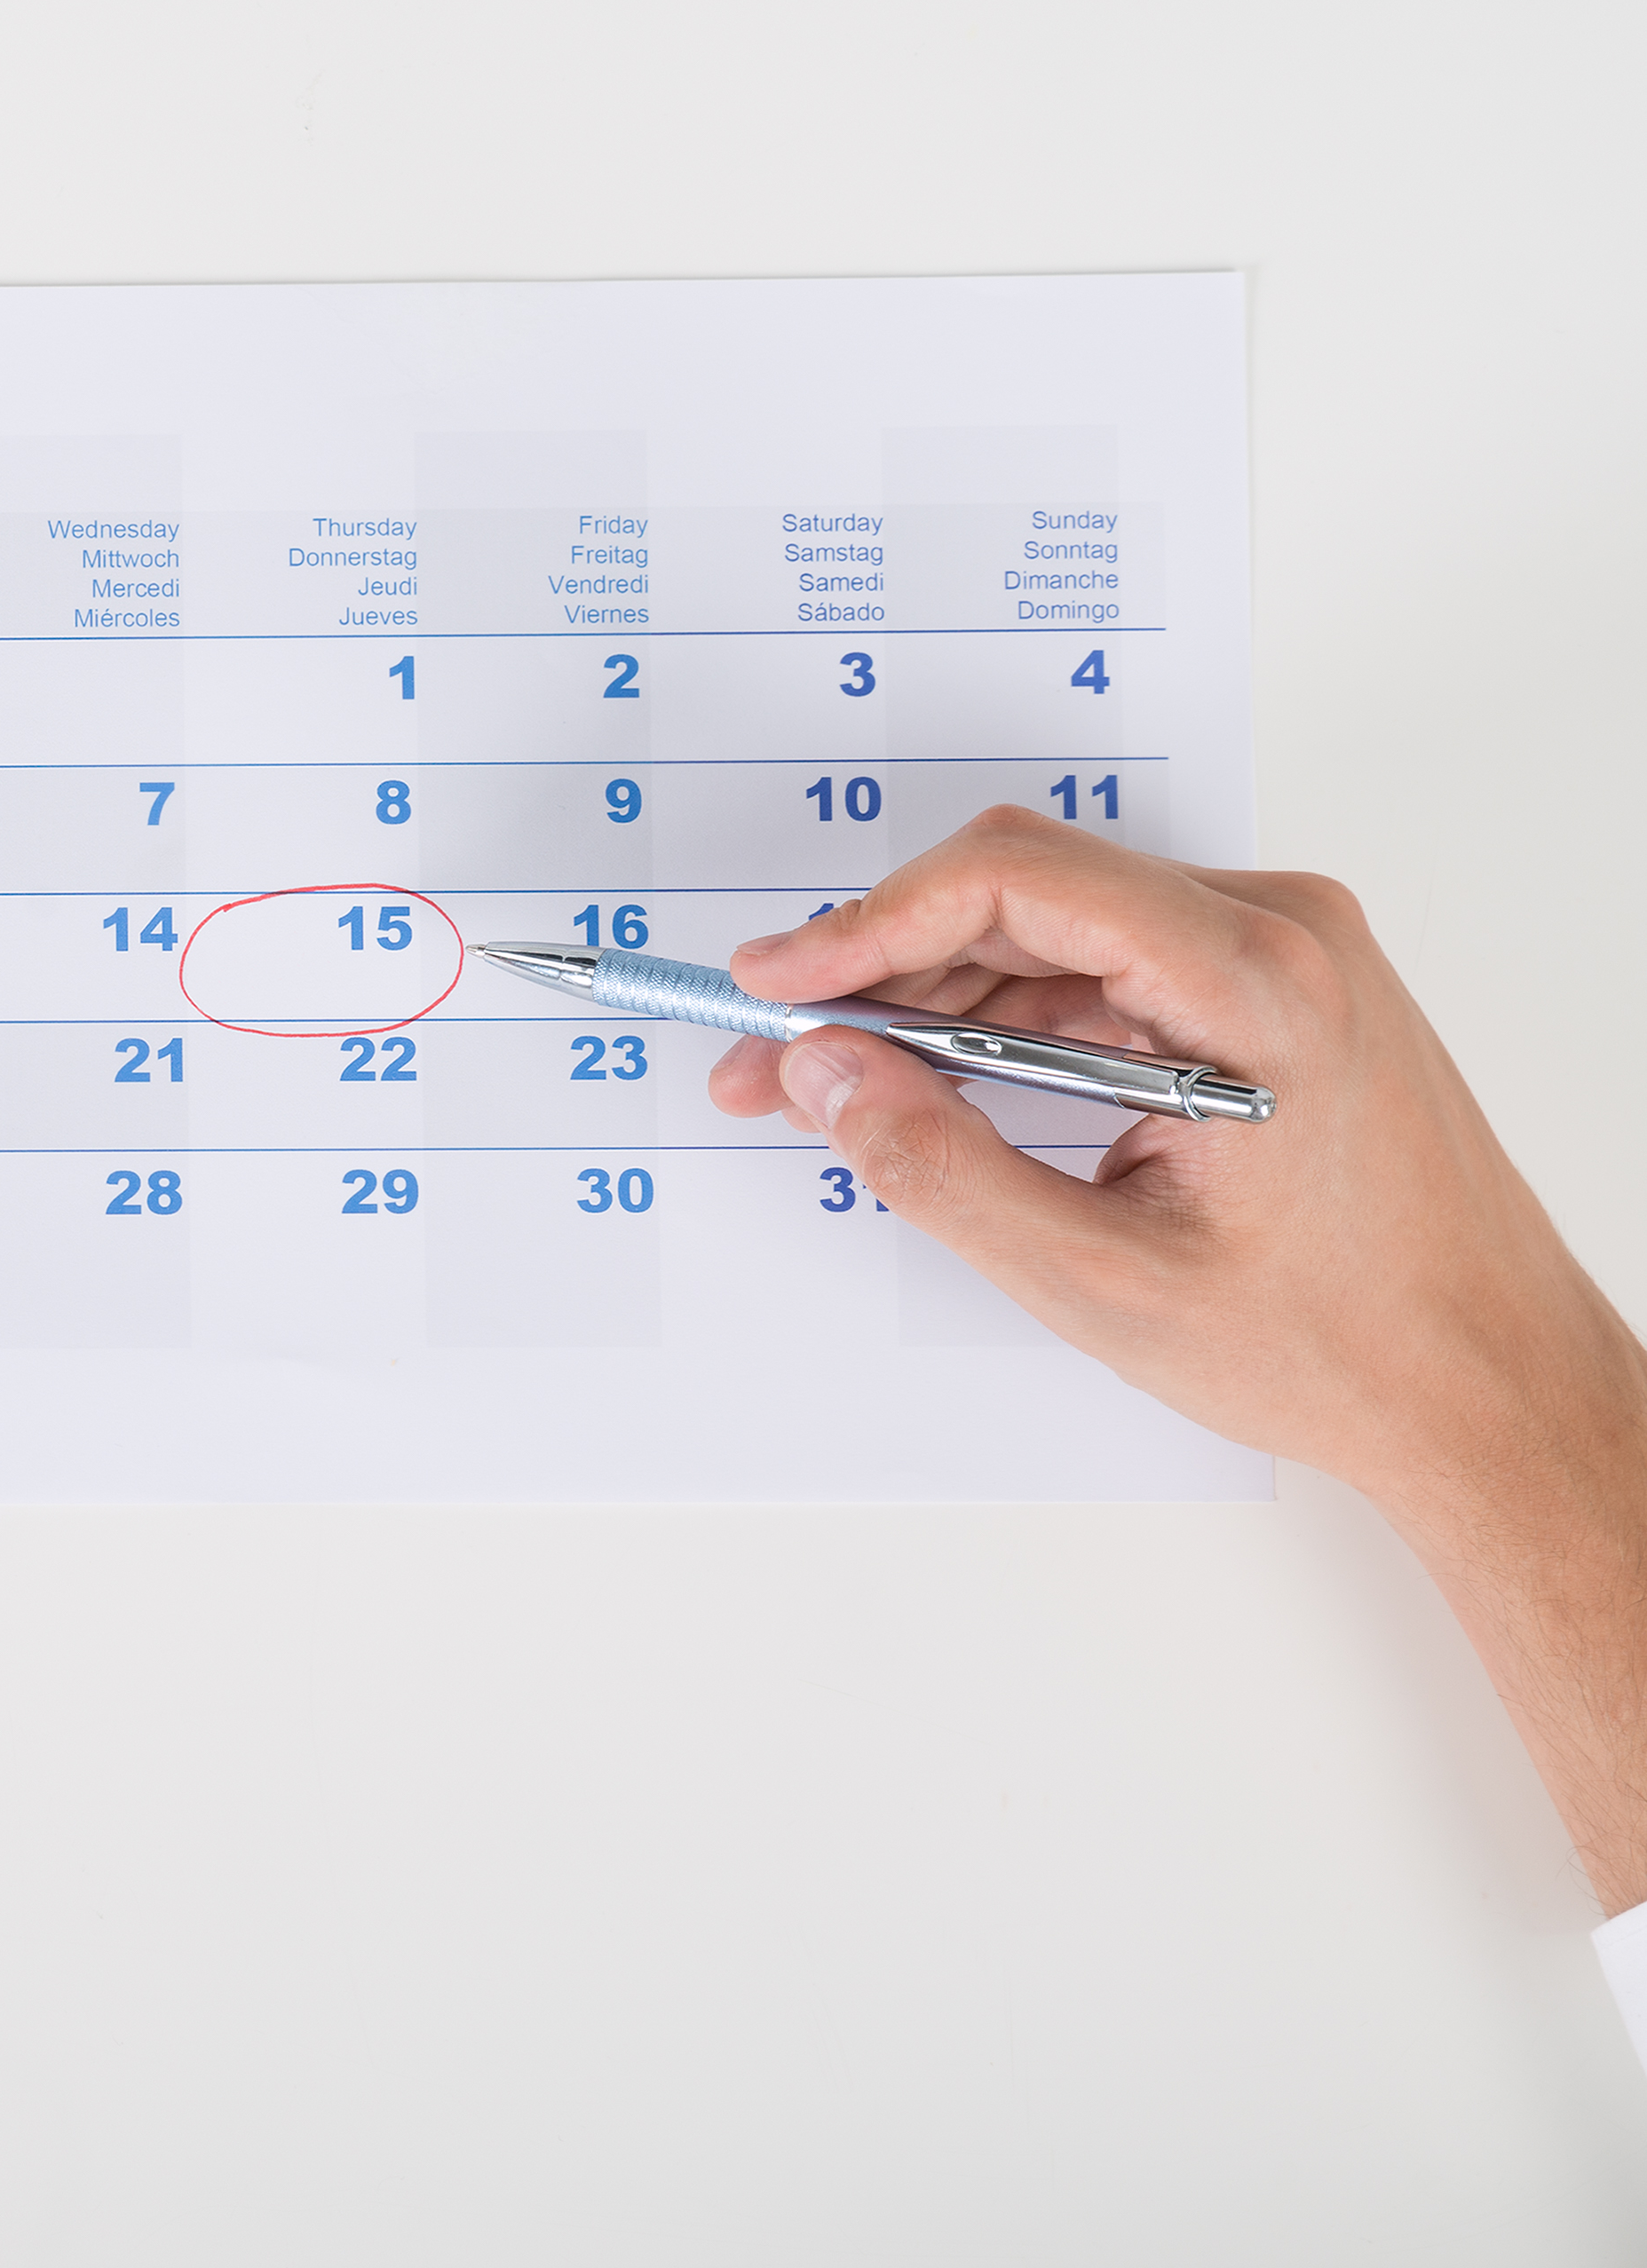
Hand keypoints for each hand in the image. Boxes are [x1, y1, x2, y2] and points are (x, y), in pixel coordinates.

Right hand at [715, 808, 1646, 1895]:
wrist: (1491, 1387)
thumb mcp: (1101, 1279)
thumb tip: (825, 1074)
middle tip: (779, 1054)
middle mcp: (1283, 934)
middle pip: (1028, 893)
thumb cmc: (1346, 1344)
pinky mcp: (1276, 991)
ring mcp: (1287, 956)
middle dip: (884, 969)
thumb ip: (941, 1165)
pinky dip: (1015, 1019)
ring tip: (842, 1087)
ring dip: (940, 1000)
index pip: (1020, 880)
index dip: (869, 924)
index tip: (776, 984)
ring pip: (1060, 932)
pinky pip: (1110, 970)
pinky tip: (944, 1087)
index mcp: (1258, 982)